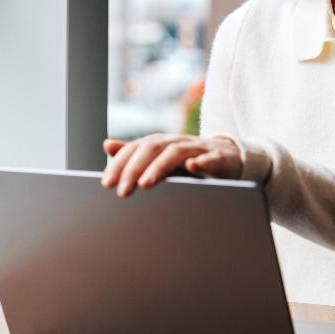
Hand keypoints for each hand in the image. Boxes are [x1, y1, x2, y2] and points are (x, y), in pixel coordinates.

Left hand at [100, 133, 242, 196]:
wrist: (228, 158)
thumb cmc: (189, 161)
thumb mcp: (161, 158)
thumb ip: (135, 154)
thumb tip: (107, 145)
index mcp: (160, 143)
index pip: (135, 149)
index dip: (119, 164)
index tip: (106, 183)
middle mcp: (176, 142)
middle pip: (152, 149)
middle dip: (134, 169)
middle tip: (122, 190)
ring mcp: (198, 148)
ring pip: (176, 152)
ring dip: (159, 167)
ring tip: (145, 184)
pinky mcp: (219, 157)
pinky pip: (210, 158)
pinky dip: (202, 161)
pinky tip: (193, 167)